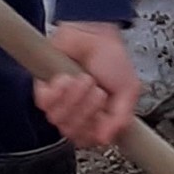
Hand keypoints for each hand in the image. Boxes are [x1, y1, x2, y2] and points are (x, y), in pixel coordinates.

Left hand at [34, 20, 139, 148]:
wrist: (94, 33)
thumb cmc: (111, 59)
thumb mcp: (129, 90)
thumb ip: (122, 118)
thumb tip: (106, 140)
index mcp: (97, 119)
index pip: (88, 141)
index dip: (94, 130)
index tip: (104, 115)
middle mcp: (77, 114)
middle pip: (72, 132)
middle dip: (87, 108)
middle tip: (97, 90)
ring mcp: (60, 104)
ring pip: (58, 119)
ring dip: (74, 97)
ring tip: (84, 79)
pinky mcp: (44, 90)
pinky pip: (44, 104)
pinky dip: (58, 90)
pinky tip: (67, 78)